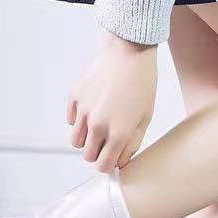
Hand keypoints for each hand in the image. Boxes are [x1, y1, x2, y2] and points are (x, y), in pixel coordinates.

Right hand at [67, 30, 157, 172]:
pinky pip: (71, 121)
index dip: (107, 164)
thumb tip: (120, 163)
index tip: (111, 158)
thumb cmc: (142, 84)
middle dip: (97, 152)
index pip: (103, 166)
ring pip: (76, 141)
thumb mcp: (145, 118)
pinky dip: (79, 121)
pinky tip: (93, 109)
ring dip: (87, 139)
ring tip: (99, 125)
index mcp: (118, 133)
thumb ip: (132, 145)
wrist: (129, 51)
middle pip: (87, 156)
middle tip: (108, 140)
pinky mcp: (75, 97)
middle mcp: (98, 124)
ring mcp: (84, 111)